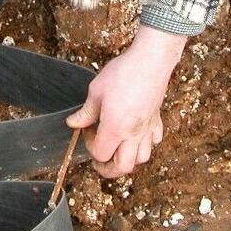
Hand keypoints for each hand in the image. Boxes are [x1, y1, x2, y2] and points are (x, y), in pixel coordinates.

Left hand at [66, 26, 185, 178]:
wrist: (150, 60)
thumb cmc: (123, 73)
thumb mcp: (96, 91)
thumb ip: (85, 112)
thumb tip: (73, 123)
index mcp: (115, 128)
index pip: (100, 153)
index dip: (89, 146)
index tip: (87, 130)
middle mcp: (133, 134)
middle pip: (123, 167)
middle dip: (108, 169)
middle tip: (99, 160)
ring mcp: (147, 128)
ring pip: (142, 158)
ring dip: (128, 159)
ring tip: (117, 148)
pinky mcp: (156, 119)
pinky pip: (154, 141)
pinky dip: (145, 144)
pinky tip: (136, 134)